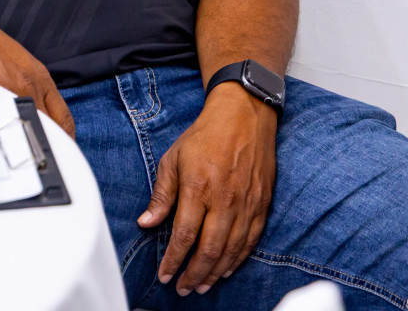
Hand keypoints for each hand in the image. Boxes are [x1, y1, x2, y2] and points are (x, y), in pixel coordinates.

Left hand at [140, 84, 277, 294]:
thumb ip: (161, 194)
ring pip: (231, 250)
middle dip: (194, 274)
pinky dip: (238, 259)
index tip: (165, 274)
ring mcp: (245, 204)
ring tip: (201, 285)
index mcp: (197, 188)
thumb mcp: (172, 159)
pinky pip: (250, 241)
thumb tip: (146, 222)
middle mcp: (223, 200)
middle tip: (183, 288)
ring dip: (215, 272)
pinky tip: (226, 269)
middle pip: (209, 249)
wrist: (243, 118)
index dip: (174, 260)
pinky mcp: (261, 205)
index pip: (183, 235)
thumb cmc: (204, 137)